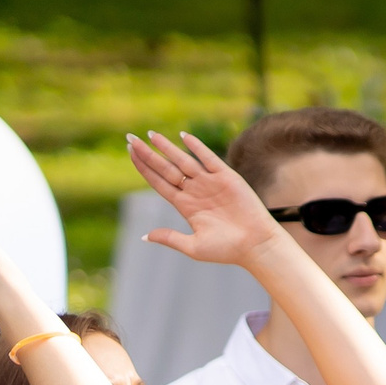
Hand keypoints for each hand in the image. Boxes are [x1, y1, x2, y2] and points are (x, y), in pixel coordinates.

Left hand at [129, 131, 288, 270]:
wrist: (256, 245)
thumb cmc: (227, 249)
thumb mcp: (194, 247)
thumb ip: (170, 238)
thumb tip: (144, 236)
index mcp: (185, 205)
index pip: (158, 182)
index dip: (143, 168)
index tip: (129, 153)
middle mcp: (195, 191)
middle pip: (165, 168)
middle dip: (148, 154)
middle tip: (130, 139)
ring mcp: (210, 183)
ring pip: (183, 160)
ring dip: (167, 148)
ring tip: (150, 135)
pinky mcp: (227, 178)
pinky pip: (209, 158)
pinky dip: (197, 147)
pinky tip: (183, 136)